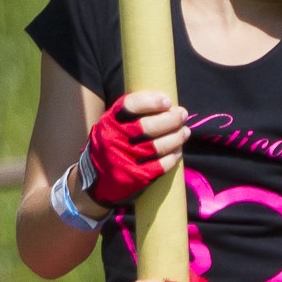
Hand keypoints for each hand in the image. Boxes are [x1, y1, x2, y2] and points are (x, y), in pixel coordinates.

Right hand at [76, 92, 188, 209]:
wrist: (96, 180)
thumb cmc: (110, 145)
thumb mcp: (111, 125)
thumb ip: (131, 114)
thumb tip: (166, 104)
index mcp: (110, 122)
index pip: (131, 106)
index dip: (152, 102)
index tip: (167, 101)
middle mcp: (116, 140)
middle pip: (149, 127)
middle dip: (171, 119)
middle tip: (182, 114)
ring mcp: (126, 159)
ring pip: (158, 146)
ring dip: (176, 137)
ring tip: (184, 131)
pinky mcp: (136, 177)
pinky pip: (161, 165)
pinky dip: (172, 157)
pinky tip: (177, 152)